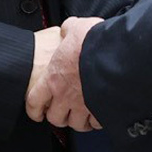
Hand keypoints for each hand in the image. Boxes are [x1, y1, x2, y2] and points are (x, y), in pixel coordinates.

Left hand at [27, 17, 103, 131]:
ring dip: (77, 120)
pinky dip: (96, 120)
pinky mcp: (101, 109)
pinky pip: (96, 123)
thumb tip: (67, 29)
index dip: (34, 109)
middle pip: (55, 118)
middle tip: (62, 111)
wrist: (117, 53)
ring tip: (81, 115)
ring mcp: (84, 104)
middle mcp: (66, 95)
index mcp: (54, 77)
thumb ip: (68, 31)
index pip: (34, 101)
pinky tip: (98, 113)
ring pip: (76, 124)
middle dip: (58, 116)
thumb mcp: (75, 27)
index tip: (37, 112)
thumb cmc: (94, 42)